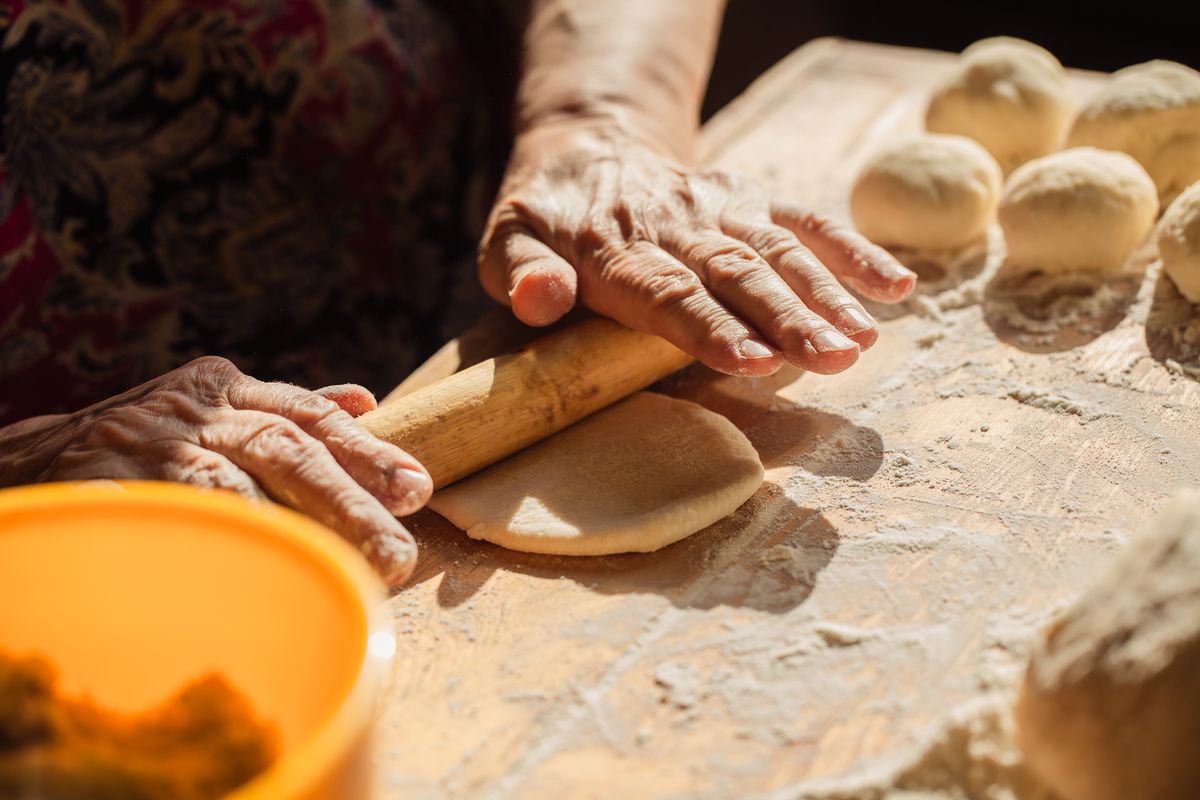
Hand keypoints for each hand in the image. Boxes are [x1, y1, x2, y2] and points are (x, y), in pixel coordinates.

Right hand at [4, 358, 429, 585]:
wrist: (33, 458)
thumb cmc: (146, 442)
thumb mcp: (213, 409)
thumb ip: (287, 410)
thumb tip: (366, 403)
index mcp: (226, 388)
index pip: (310, 416)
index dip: (368, 452)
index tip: (417, 489)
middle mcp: (194, 409)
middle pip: (288, 448)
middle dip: (352, 500)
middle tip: (399, 550)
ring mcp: (149, 443)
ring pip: (238, 485)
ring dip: (301, 530)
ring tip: (355, 569)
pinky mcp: (105, 483)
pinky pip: (173, 517)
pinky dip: (220, 543)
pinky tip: (262, 571)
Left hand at [479, 121, 915, 375]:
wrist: (590, 151)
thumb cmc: (547, 222)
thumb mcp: (505, 243)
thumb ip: (520, 274)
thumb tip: (539, 299)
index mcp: (615, 251)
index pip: (668, 294)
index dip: (711, 328)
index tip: (754, 360)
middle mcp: (678, 228)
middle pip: (737, 275)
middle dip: (787, 318)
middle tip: (832, 360)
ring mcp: (722, 212)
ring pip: (781, 252)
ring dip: (826, 295)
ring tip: (863, 341)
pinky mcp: (753, 201)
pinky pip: (808, 221)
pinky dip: (854, 251)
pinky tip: (897, 287)